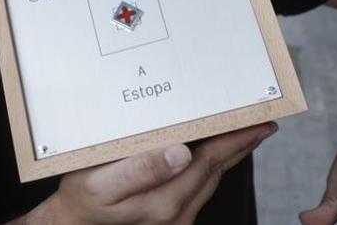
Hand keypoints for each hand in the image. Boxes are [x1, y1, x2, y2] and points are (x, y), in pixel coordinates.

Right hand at [25, 123, 276, 223]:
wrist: (73, 221)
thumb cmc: (83, 197)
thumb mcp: (102, 182)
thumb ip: (142, 169)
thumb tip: (181, 152)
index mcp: (165, 201)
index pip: (210, 162)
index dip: (237, 141)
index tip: (260, 124)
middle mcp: (177, 212)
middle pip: (217, 170)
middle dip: (241, 145)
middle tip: (263, 121)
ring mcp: (177, 217)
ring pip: (212, 178)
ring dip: (230, 155)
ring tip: (245, 133)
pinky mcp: (172, 214)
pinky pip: (200, 185)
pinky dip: (212, 165)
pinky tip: (213, 153)